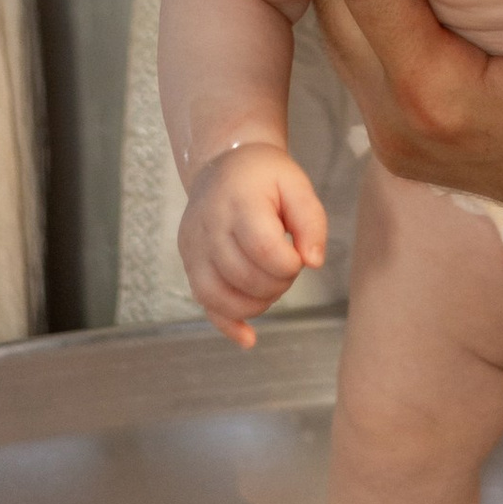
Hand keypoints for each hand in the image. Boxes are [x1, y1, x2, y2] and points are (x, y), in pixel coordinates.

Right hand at [178, 140, 327, 345]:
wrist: (223, 165)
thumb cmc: (265, 177)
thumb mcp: (296, 185)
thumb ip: (312, 221)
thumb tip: (313, 262)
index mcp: (239, 202)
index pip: (263, 249)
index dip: (288, 264)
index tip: (298, 256)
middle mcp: (209, 226)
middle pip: (244, 276)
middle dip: (277, 283)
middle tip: (287, 266)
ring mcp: (194, 247)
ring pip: (221, 297)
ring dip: (256, 304)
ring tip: (271, 284)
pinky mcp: (189, 263)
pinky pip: (204, 304)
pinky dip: (227, 324)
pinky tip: (248, 338)